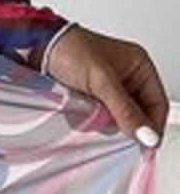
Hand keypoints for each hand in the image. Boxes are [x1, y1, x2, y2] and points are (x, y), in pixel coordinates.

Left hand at [43, 23, 168, 147]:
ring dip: (103, 120)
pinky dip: (91, 119)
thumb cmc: (69, 50)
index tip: (145, 147)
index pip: (157, 104)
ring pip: (116, 118)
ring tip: (88, 110)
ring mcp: (108, 88)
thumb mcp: (102, 82)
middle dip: (122, 122)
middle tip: (107, 122)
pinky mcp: (90, 96)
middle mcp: (127, 77)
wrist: (35, 46)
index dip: (153, 127)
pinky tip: (80, 112)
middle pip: (137, 114)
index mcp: (139, 66)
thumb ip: (125, 110)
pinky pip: (98, 117)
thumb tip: (146, 135)